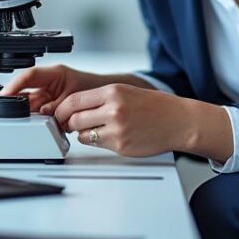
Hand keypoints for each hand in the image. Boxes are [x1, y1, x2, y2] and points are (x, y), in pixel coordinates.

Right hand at [0, 64, 98, 115]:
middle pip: (27, 92)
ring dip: (31, 114)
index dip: (15, 85)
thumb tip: (41, 113)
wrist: (106, 97)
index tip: (5, 95)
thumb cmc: (95, 89)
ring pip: (32, 105)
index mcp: (54, 73)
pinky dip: (39, 119)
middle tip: (15, 115)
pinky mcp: (52, 105)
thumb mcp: (74, 97)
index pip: (29, 76)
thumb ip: (57, 106)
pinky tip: (43, 124)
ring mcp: (49, 94)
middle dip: (20, 104)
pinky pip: (40, 112)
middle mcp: (49, 82)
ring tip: (35, 122)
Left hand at [51, 83, 201, 158]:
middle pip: (74, 119)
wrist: (178, 121)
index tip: (60, 113)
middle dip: (70, 123)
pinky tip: (112, 136)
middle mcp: (113, 110)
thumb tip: (74, 107)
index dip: (62, 109)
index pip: (74, 101)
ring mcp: (117, 129)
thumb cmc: (154, 106)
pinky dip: (98, 142)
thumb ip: (100, 98)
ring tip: (96, 129)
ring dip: (83, 133)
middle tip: (74, 124)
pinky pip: (97, 145)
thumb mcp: (125, 91)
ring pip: (82, 135)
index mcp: (113, 92)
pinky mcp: (121, 146)